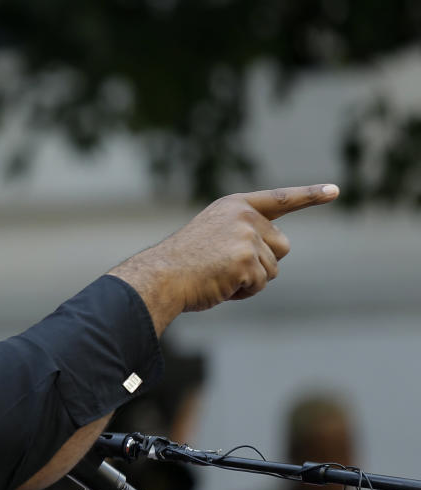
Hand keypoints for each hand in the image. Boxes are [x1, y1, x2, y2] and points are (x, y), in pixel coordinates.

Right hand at [108, 184, 338, 334]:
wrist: (160, 276)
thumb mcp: (213, 238)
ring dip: (249, 281)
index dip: (310, 195)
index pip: (280, 199)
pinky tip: (219, 285)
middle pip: (282, 247)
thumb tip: (271, 262)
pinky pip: (259, 284)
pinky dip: (242, 292)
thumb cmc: (181, 264)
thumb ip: (243, 238)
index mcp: (234, 206)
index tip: (335, 191)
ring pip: (272, 270)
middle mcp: (245, 216)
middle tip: (226, 267)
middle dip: (262, 263)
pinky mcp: (247, 260)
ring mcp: (247, 237)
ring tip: (217, 276)